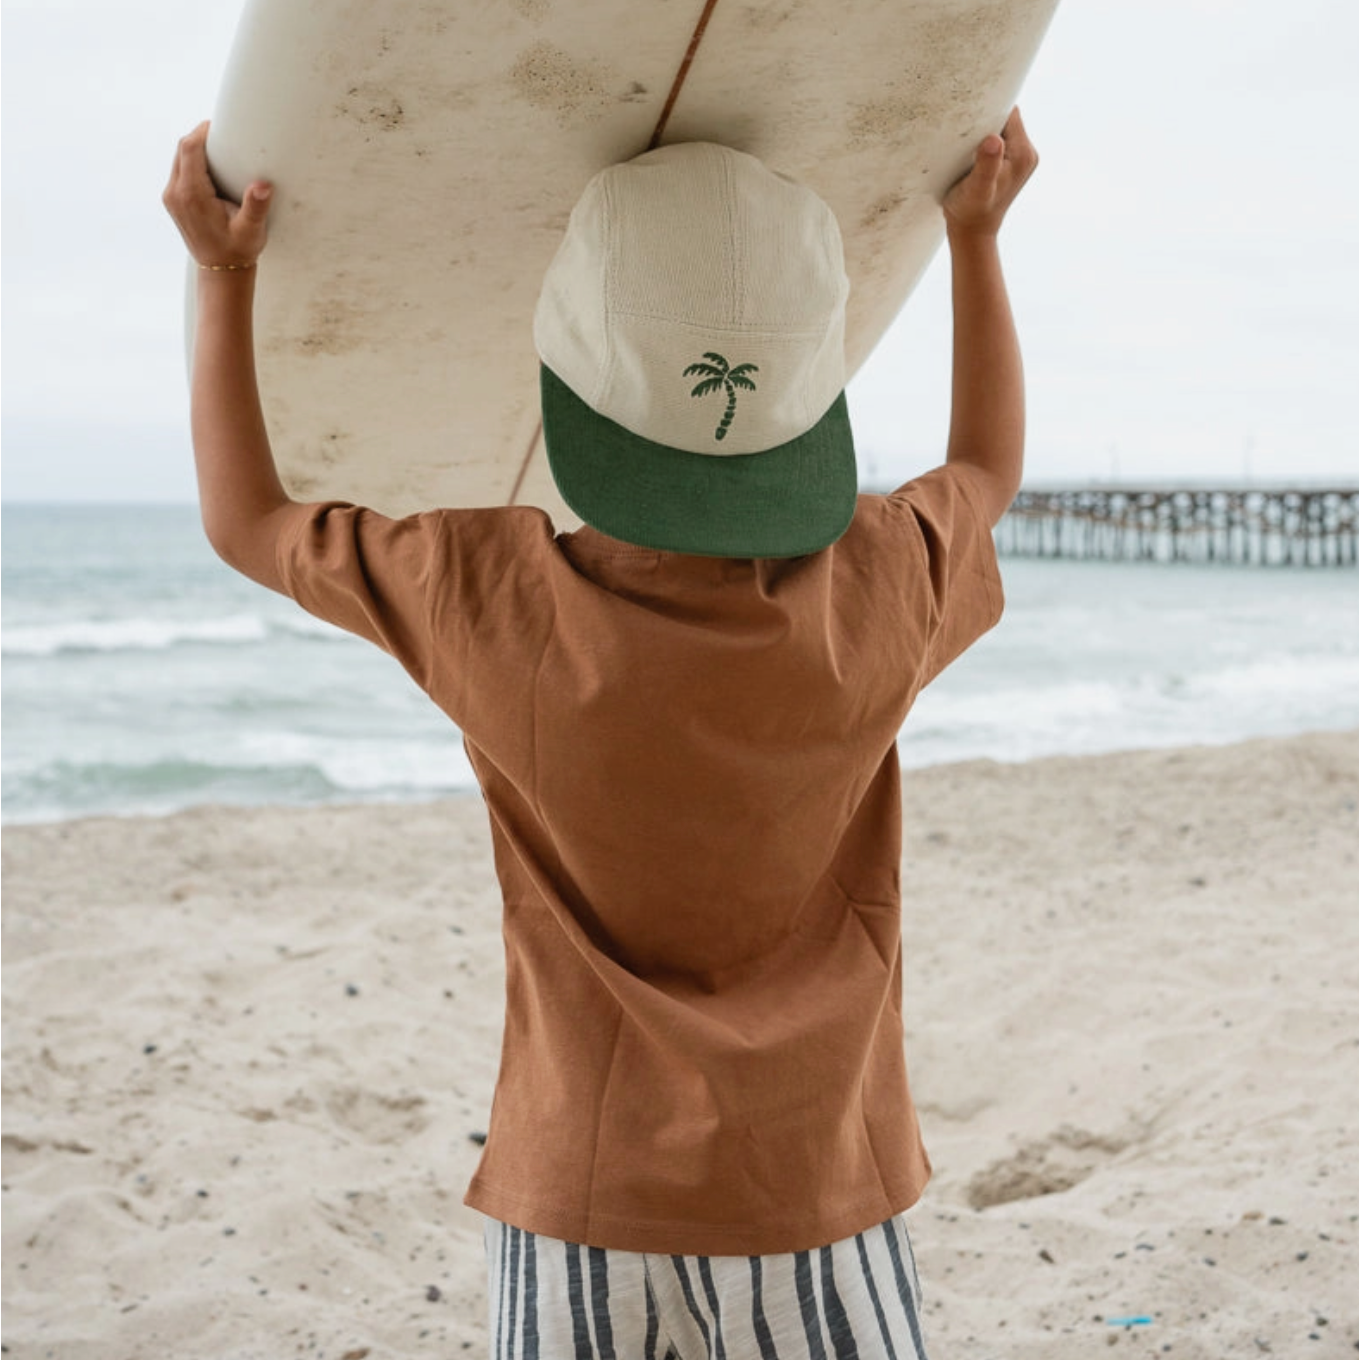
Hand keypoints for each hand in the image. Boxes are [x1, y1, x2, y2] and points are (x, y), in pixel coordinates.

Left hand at [163, 122, 271, 268]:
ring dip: (196, 149)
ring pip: (179, 158)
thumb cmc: (238, 250)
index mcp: (192, 195)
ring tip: (219, 149)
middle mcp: (176, 193)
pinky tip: (211, 167)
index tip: (219, 126)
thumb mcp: (251, 231)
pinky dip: (193, 162)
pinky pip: (179, 170)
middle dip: (201, 137)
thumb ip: (255, 207)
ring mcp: (171, 197)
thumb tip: (263, 185)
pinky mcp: (173, 200)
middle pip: (182, 149)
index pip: (189, 148)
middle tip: (222, 135)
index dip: (202, 131)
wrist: (220, 270)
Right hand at [942, 107, 1037, 239]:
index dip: (989, 110)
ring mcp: (1019, 157)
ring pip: (1001, 127)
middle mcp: (1027, 152)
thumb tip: (993, 139)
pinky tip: (970, 152)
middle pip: (1006, 118)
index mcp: (1023, 154)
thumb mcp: (978, 189)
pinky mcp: (1009, 162)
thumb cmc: (970, 211)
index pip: (1009, 113)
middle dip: (985, 120)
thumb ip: (987, 164)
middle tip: (964, 133)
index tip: (970, 117)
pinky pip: (997, 139)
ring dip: (982, 130)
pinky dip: (982, 140)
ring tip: (965, 144)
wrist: (972, 231)